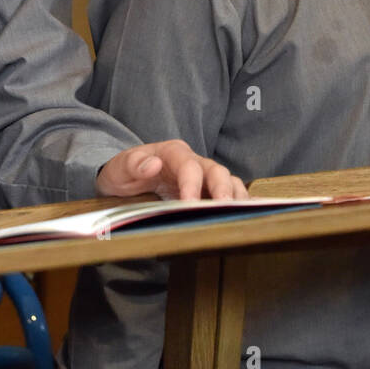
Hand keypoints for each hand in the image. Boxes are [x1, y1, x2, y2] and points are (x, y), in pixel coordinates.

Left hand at [95, 141, 249, 200]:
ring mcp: (203, 176)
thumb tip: (152, 165)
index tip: (191, 205)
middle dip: (222, 191)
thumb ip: (134, 164)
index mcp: (174, 152)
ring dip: (235, 198)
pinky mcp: (207, 191)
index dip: (193, 185)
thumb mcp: (120, 167)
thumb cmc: (124, 172)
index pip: (189, 166)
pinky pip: (228, 193)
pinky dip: (240, 203)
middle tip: (224, 210)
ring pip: (228, 181)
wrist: (125, 178)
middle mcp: (194, 162)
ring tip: (241, 215)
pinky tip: (249, 214)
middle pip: (216, 172)